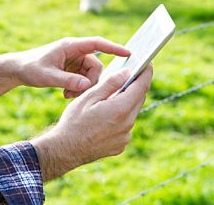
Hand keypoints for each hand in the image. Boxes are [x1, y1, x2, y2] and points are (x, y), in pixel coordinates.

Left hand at [14, 37, 130, 97]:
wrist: (18, 70)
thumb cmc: (30, 68)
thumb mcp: (47, 76)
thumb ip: (67, 81)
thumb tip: (86, 87)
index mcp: (71, 46)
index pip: (97, 43)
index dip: (114, 47)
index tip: (129, 53)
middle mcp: (75, 51)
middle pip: (96, 65)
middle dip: (91, 81)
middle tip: (78, 94)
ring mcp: (74, 60)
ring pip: (90, 75)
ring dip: (83, 87)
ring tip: (67, 96)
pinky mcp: (71, 69)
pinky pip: (83, 79)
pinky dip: (78, 88)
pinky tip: (66, 95)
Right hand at [30, 64, 152, 180]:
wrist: (66, 150)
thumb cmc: (74, 121)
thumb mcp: (89, 97)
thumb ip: (110, 84)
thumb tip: (126, 72)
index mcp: (120, 109)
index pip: (141, 86)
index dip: (146, 73)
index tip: (148, 63)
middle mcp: (127, 124)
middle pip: (138, 99)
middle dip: (135, 86)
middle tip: (129, 74)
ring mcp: (125, 136)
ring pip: (131, 113)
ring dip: (126, 102)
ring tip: (112, 95)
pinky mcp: (120, 145)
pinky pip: (125, 126)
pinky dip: (120, 117)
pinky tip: (106, 115)